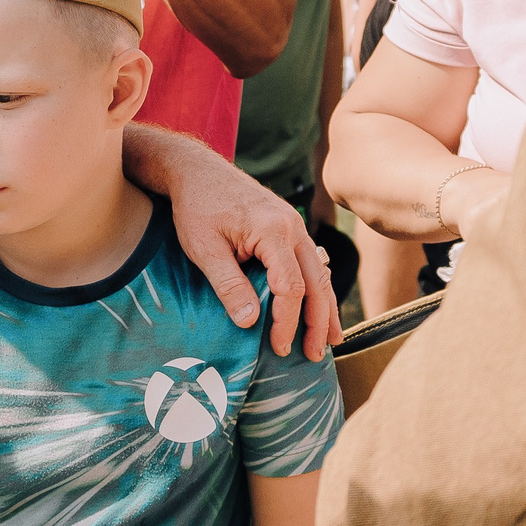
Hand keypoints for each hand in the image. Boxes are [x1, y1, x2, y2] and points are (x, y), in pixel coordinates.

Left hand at [137, 127, 340, 359]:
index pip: (290, 287)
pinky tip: (319, 309)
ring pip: (320, 274)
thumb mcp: (204, 248)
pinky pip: (310, 264)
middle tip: (312, 355)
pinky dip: (317, 290)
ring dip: (325, 309)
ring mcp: (294, 227)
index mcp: (273, 230)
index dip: (286, 321)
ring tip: (329, 340)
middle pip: (316, 283)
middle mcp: (292, 227)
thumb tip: (249, 322)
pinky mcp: (288, 229)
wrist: (196, 170)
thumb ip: (228, 284)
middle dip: (317, 322)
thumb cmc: (197, 206)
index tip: (278, 347)